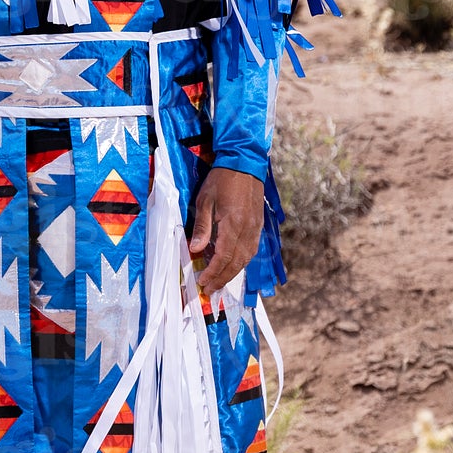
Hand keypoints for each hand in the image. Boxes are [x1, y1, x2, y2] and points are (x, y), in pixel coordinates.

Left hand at [188, 168, 263, 295]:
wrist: (245, 163)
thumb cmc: (221, 180)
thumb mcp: (205, 200)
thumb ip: (202, 227)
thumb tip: (195, 249)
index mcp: (233, 224)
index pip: (223, 257)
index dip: (213, 272)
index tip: (203, 282)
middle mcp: (247, 230)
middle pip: (236, 263)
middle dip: (222, 279)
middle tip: (210, 290)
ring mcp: (255, 228)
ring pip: (246, 259)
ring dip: (233, 273)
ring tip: (219, 282)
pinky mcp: (258, 225)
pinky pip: (251, 250)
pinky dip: (241, 261)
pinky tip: (233, 265)